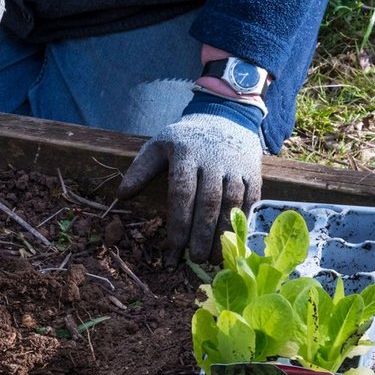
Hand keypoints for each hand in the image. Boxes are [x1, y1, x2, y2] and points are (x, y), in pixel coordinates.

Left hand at [117, 110, 262, 264]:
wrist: (224, 116)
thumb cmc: (184, 139)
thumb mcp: (158, 146)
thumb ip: (140, 170)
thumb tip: (121, 195)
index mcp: (186, 155)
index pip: (182, 192)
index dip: (179, 222)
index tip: (175, 247)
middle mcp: (213, 160)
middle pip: (208, 202)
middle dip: (202, 234)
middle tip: (196, 259)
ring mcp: (235, 166)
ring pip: (231, 203)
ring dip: (224, 233)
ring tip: (215, 258)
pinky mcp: (253, 171)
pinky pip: (250, 199)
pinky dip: (243, 222)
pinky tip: (235, 241)